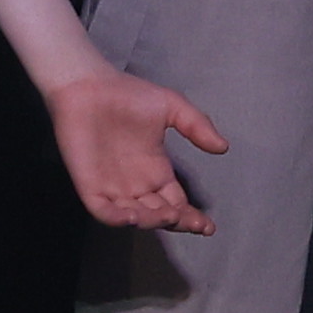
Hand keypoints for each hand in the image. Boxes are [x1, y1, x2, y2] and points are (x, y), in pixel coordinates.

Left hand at [45, 64, 225, 233]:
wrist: (89, 85)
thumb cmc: (127, 94)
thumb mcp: (172, 107)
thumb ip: (197, 127)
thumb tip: (223, 148)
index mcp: (155, 170)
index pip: (176, 202)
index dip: (192, 216)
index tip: (209, 226)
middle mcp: (135, 184)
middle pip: (160, 214)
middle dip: (179, 222)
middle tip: (195, 224)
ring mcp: (112, 187)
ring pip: (135, 217)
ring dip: (152, 222)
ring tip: (170, 216)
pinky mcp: (89, 185)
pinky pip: (103, 211)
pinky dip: (117, 218)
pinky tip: (133, 216)